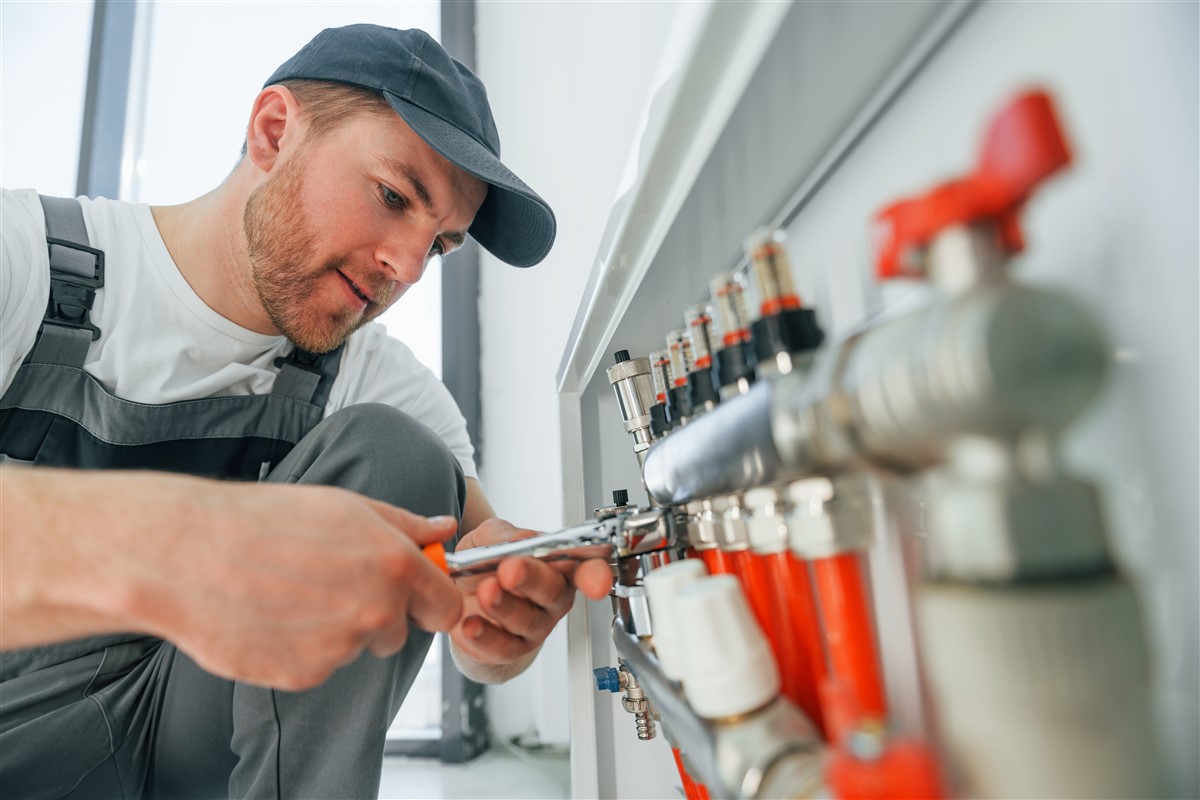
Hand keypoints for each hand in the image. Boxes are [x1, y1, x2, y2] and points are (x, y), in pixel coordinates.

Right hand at [4, 468, 463, 690]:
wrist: (186, 555)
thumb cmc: (263, 521)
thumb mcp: (345, 506)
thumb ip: (405, 524)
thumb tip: (445, 529)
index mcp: (394, 566)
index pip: (446, 607)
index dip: (431, 600)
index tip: (415, 595)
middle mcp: (376, 611)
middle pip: (398, 631)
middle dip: (377, 613)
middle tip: (329, 581)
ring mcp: (340, 649)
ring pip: (354, 646)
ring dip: (334, 628)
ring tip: (289, 591)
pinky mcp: (303, 676)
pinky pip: (318, 666)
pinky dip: (300, 648)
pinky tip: (269, 615)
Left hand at [447, 518, 611, 676]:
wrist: (459, 598)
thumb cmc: (486, 565)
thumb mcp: (490, 538)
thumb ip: (504, 536)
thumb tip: (522, 539)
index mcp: (557, 566)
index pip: (586, 569)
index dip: (595, 576)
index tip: (597, 583)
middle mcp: (553, 597)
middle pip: (552, 591)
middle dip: (531, 579)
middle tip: (510, 569)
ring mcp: (536, 626)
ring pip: (526, 620)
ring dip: (504, 606)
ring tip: (485, 591)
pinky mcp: (512, 649)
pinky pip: (503, 647)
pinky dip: (485, 636)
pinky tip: (470, 624)